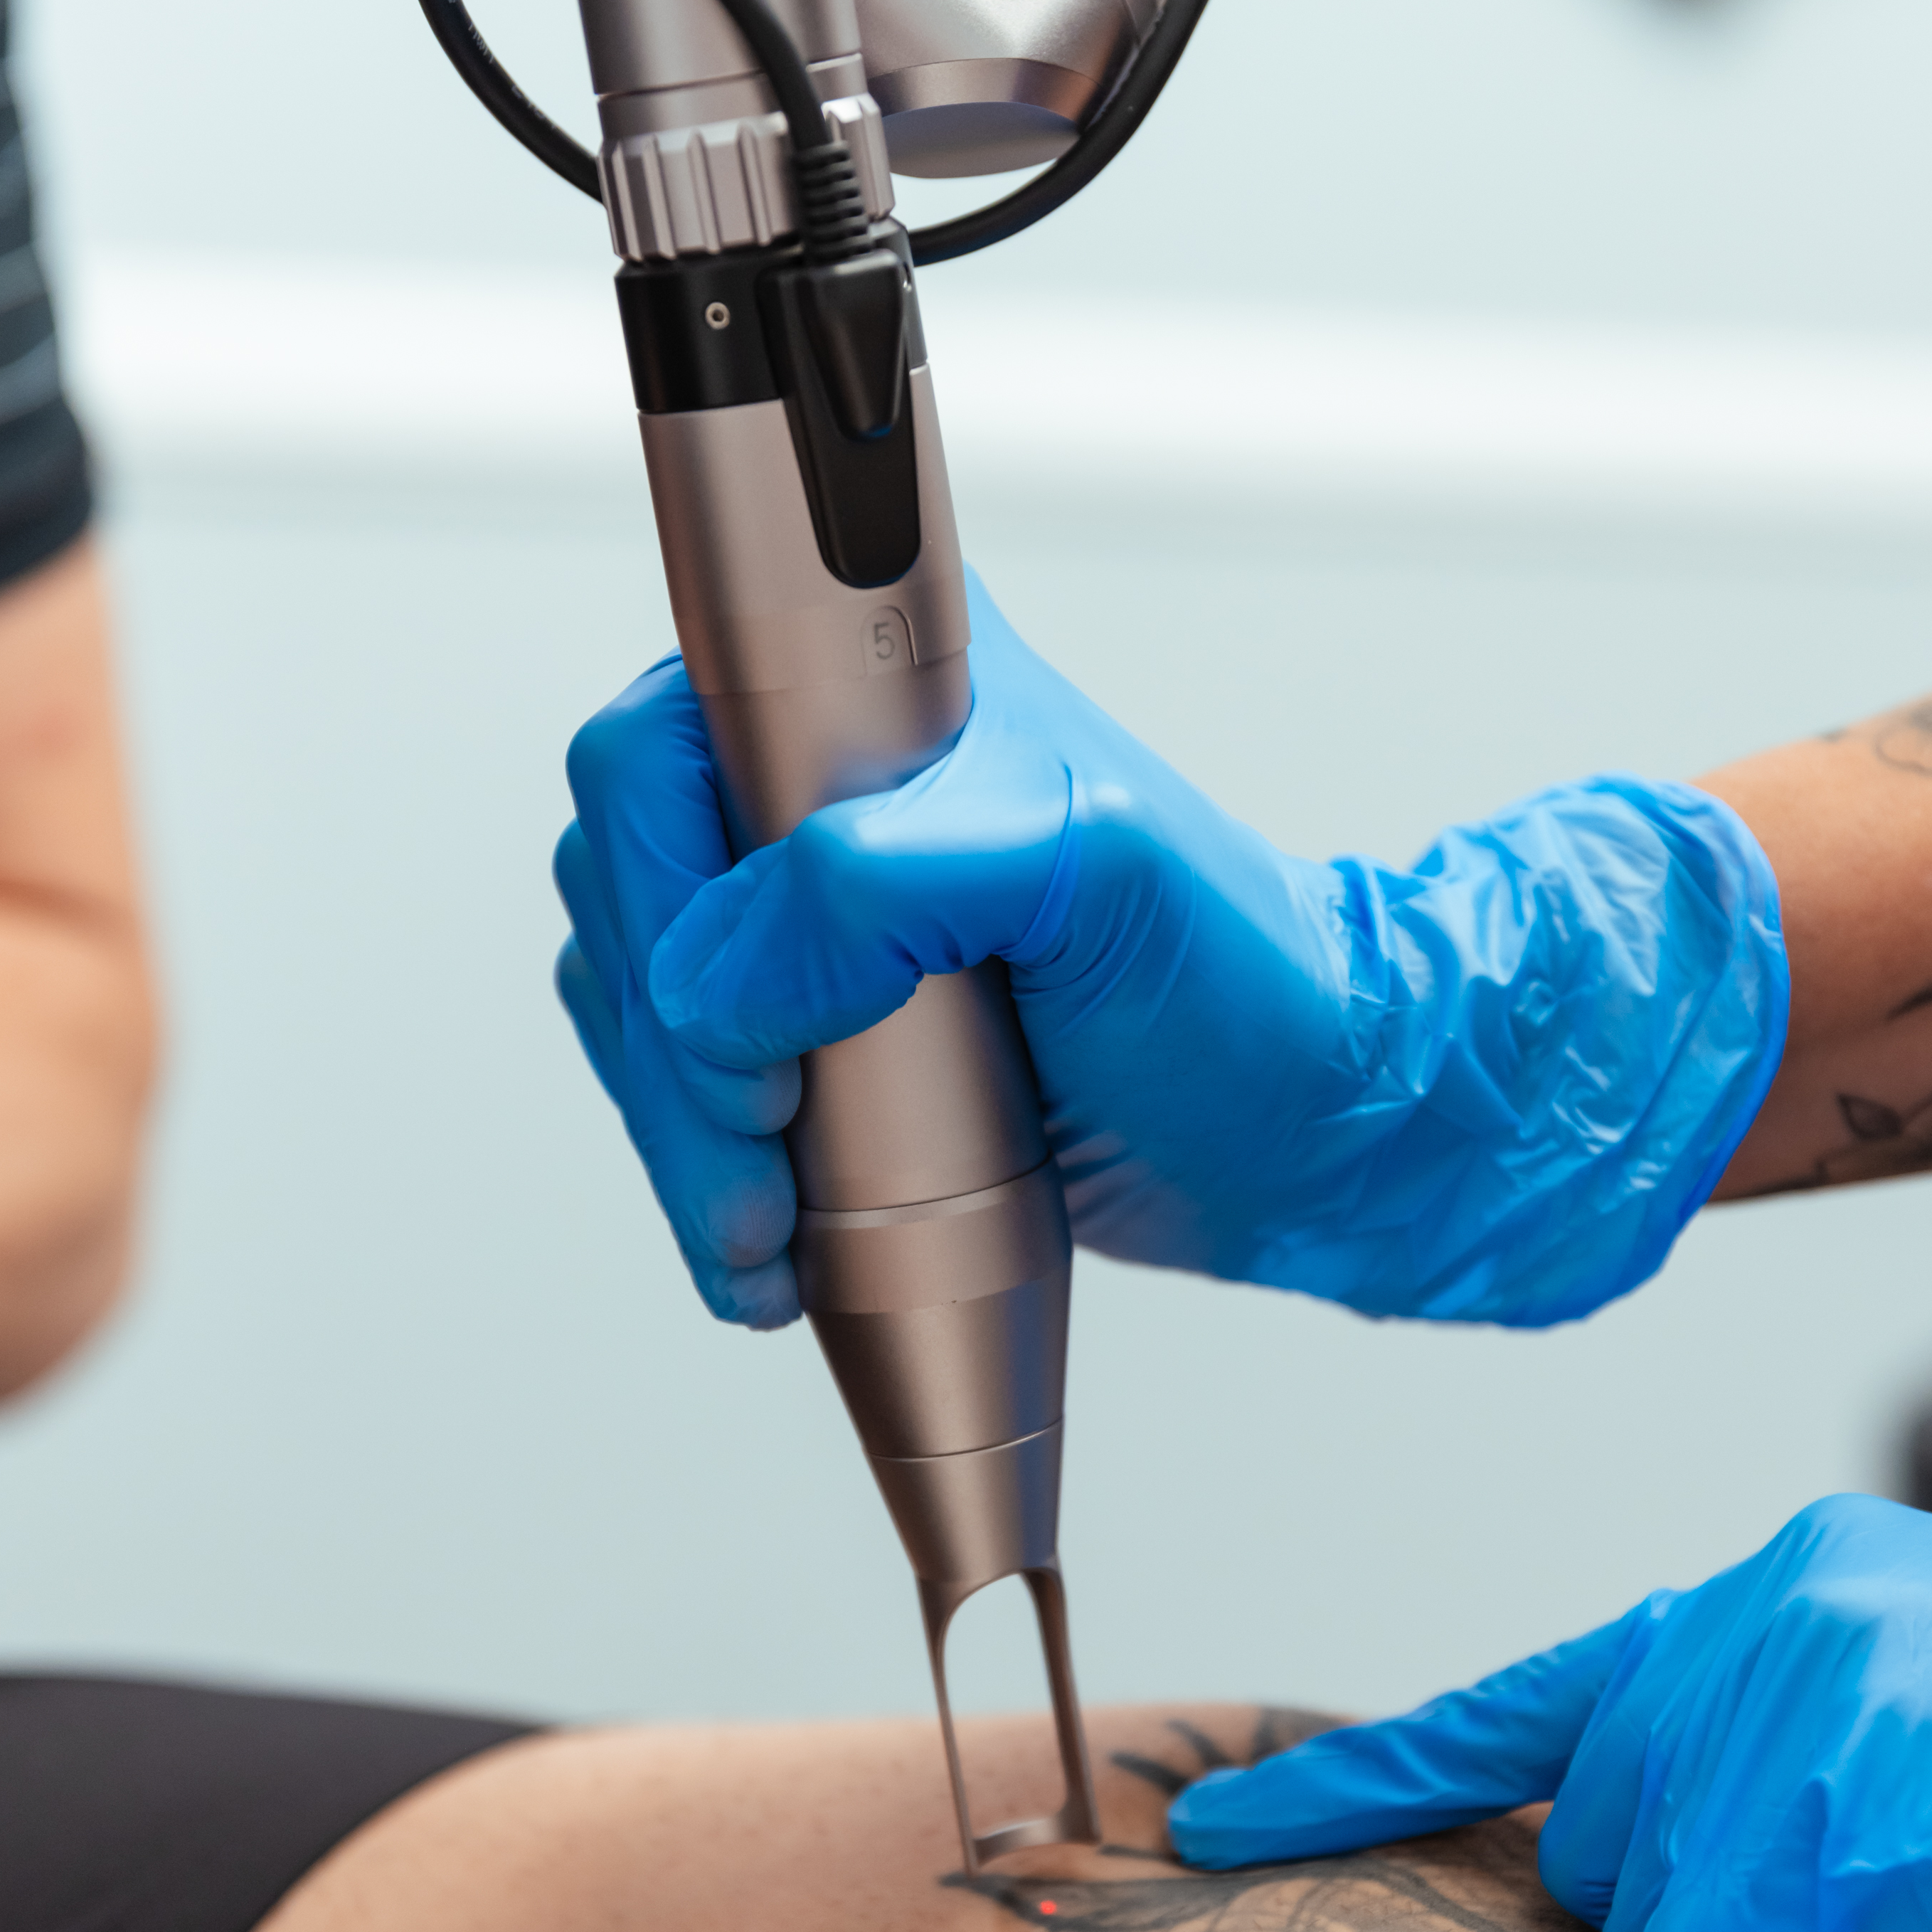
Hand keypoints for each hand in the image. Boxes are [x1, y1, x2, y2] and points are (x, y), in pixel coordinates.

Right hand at [555, 571, 1785, 1329]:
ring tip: (769, 1237)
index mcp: (873, 685)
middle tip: (763, 1170)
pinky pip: (682, 1086)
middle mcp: (819, 781)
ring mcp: (806, 911)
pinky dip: (703, 1176)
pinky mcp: (814, 1022)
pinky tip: (770, 1245)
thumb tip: (717, 983)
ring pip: (638, 1006)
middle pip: (626, 897)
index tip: (756, 1032)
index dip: (666, 900)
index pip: (655, 752)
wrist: (1305, 1125)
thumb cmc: (1236, 980)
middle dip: (674, 1060)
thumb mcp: (1088, 873)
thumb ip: (885, 883)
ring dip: (679, 1139)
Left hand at [1168, 1492, 1931, 1931]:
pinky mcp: (1789, 1844)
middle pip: (1604, 1865)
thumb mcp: (1924, 1737)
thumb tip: (1677, 1924)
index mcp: (1773, 1601)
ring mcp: (1758, 1731)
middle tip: (1896, 1922)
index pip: (1521, 1700)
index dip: (1356, 1785)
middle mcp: (1740, 1637)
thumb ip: (1770, 1784)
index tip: (1204, 1832)